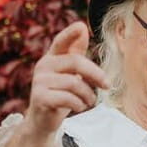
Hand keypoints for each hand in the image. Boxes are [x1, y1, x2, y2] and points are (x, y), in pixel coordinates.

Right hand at [23, 21, 108, 136]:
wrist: (43, 120)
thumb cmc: (60, 94)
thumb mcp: (69, 72)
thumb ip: (75, 53)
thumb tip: (83, 28)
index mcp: (52, 57)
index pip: (61, 41)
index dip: (70, 34)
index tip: (81, 26)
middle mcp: (43, 66)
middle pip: (76, 62)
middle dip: (96, 74)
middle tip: (107, 85)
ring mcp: (39, 81)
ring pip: (74, 83)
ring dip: (88, 94)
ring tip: (90, 101)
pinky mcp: (39, 97)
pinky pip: (68, 98)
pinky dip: (79, 104)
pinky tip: (79, 107)